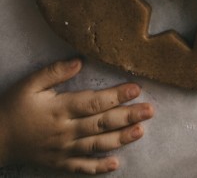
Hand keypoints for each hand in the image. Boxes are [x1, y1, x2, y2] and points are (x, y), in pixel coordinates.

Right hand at [0, 58, 153, 173]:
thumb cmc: (14, 107)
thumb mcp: (30, 84)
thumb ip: (55, 72)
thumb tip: (80, 61)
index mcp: (60, 109)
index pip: (94, 102)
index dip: (117, 95)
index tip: (136, 88)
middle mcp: (65, 130)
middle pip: (101, 123)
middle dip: (128, 116)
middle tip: (150, 110)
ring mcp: (63, 149)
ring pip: (96, 145)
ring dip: (120, 139)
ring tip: (140, 131)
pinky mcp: (58, 162)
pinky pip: (81, 167)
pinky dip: (98, 167)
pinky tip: (115, 164)